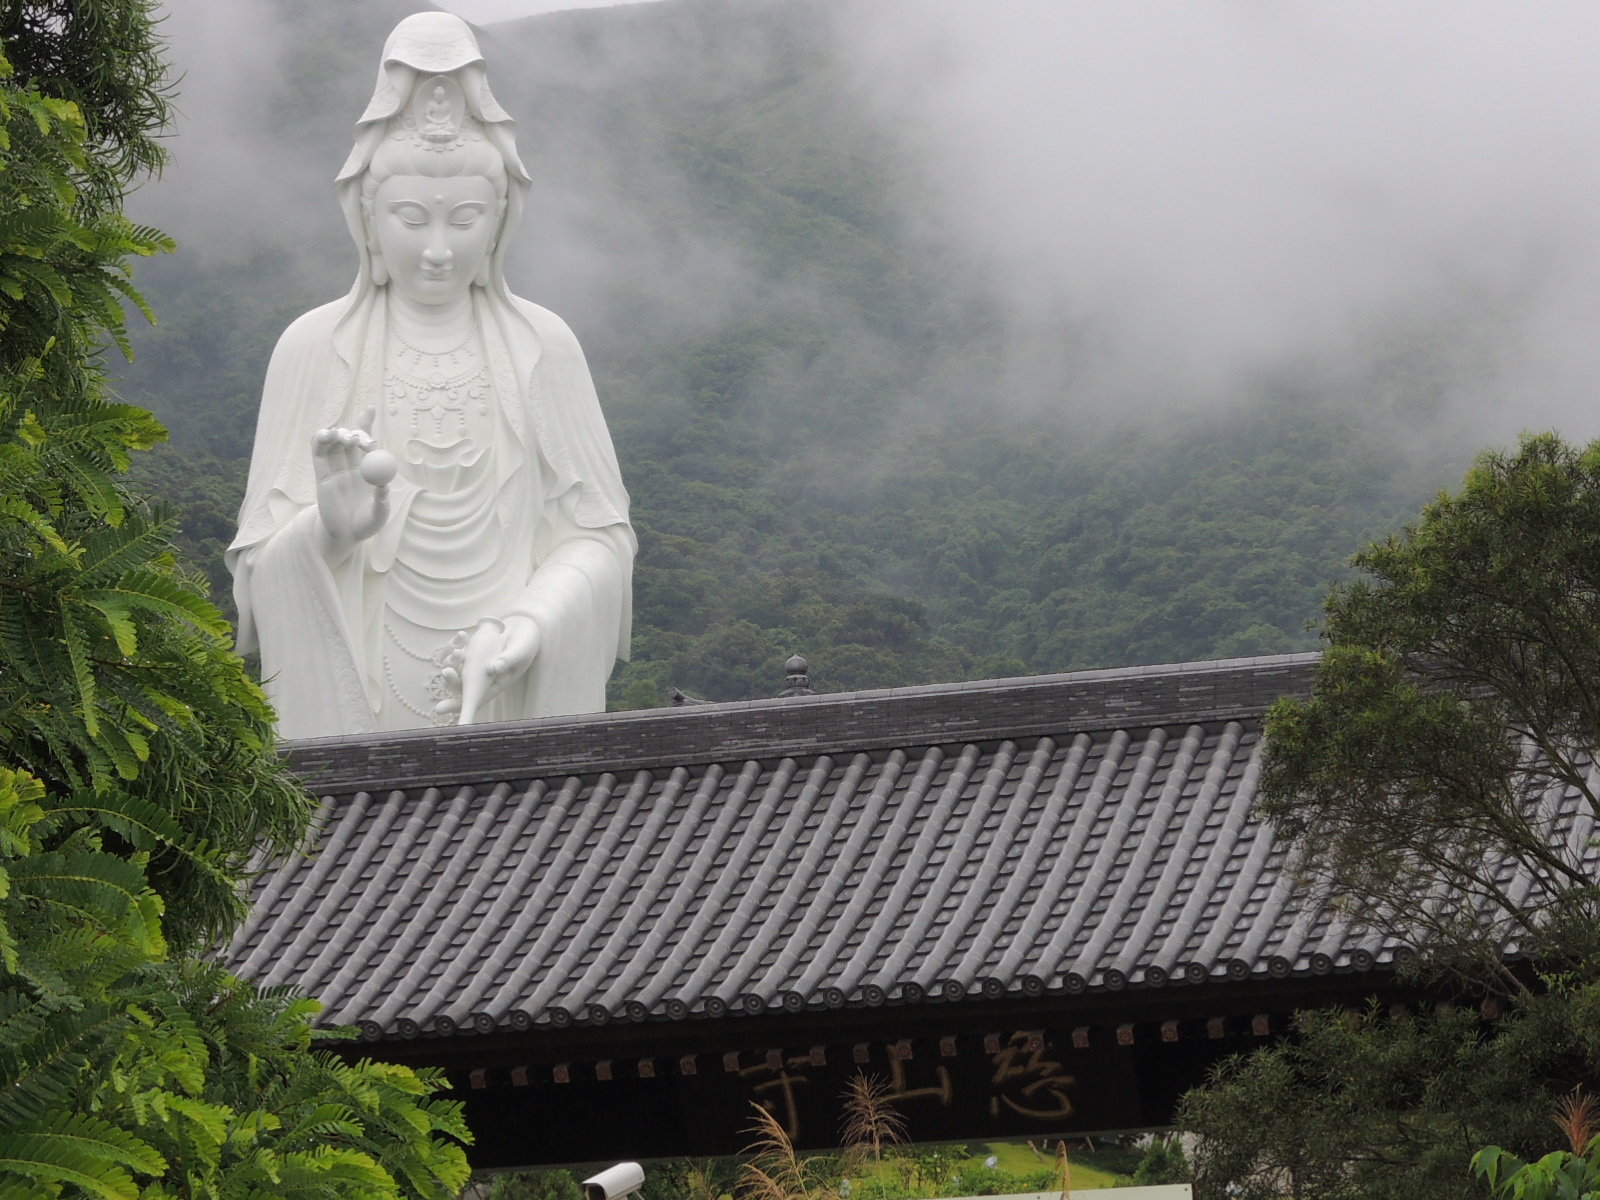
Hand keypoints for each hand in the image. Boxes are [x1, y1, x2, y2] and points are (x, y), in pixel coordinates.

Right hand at [312, 406, 390, 546]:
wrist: (345, 536)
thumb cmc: (366, 525)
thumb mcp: (379, 513)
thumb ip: (381, 500)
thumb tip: (384, 487)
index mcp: (367, 468)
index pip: (366, 440)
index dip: (366, 423)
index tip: (370, 407)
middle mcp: (350, 465)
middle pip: (350, 439)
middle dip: (355, 433)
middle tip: (360, 439)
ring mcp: (335, 469)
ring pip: (332, 443)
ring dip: (336, 434)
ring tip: (344, 438)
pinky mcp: (321, 475)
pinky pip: (318, 454)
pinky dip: (319, 441)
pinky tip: (325, 435)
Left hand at [432, 614, 540, 723]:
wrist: (523, 628)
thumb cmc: (525, 645)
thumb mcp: (520, 652)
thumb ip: (508, 659)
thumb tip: (492, 668)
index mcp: (494, 684)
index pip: (475, 700)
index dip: (457, 707)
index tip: (439, 709)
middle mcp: (481, 677)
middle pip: (459, 685)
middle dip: (449, 680)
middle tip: (447, 670)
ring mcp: (473, 663)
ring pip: (454, 667)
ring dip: (451, 659)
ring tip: (458, 649)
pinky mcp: (469, 649)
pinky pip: (455, 649)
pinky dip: (456, 643)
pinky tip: (463, 635)